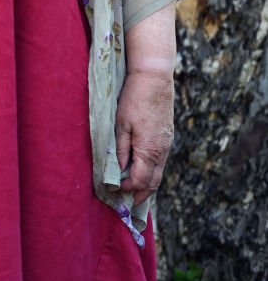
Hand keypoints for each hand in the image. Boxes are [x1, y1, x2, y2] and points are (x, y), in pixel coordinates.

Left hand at [115, 70, 173, 204]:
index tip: (112, 190)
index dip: (126, 188)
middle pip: (153, 183)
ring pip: (159, 173)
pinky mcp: (168, 136)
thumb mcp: (121, 124)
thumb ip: (121, 150)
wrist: (154, 77)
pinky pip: (161, 162)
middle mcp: (162, 151)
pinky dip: (152, 171)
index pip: (139, 181)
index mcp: (149, 151)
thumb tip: (119, 172)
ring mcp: (167, 144)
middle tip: (128, 203)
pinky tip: (142, 169)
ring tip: (134, 191)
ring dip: (147, 185)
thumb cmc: (134, 98)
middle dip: (140, 195)